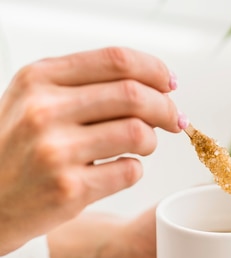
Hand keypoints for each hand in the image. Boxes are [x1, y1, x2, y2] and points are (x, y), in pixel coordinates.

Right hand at [0, 47, 182, 254]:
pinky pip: (130, 171)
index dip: (155, 70)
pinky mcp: (69, 188)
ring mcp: (55, 151)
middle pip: (134, 95)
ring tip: (141, 145)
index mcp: (39, 78)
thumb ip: (86, 84)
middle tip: (174, 120)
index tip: (170, 83)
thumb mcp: (35, 99)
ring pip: (138, 132)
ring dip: (151, 140)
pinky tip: (119, 169)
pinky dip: (135, 169)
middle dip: (166, 108)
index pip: (116, 60)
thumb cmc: (20, 146)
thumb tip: (157, 83)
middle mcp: (44, 110)